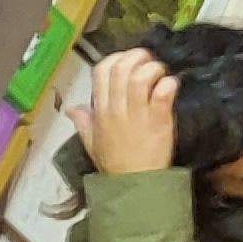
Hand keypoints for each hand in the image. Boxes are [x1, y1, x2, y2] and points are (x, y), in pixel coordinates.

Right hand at [79, 48, 180, 176]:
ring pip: (140, 77)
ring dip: (154, 69)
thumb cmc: (116, 162)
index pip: (101, 71)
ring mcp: (137, 113)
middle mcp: (116, 108)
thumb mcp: (92, 142)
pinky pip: (162, 93)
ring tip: (161, 74)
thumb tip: (71, 109)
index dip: (116, 58)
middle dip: (138, 57)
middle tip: (150, 63)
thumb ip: (83, 122)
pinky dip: (168, 84)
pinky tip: (171, 87)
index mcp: (100, 110)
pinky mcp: (159, 120)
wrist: (135, 184)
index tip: (129, 61)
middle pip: (121, 68)